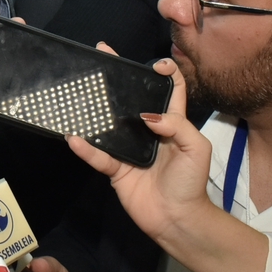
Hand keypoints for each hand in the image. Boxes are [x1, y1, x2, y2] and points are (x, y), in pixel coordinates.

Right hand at [66, 55, 217, 244]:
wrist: (178, 218)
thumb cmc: (191, 182)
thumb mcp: (196, 148)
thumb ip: (176, 126)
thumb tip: (147, 115)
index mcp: (171, 123)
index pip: (170, 90)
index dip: (165, 73)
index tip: (155, 64)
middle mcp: (148, 131)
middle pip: (133, 98)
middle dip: (119, 76)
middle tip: (103, 53)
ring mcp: (129, 148)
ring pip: (109, 123)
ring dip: (95, 108)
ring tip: (79, 86)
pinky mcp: (116, 168)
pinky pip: (98, 156)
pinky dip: (86, 149)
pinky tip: (74, 138)